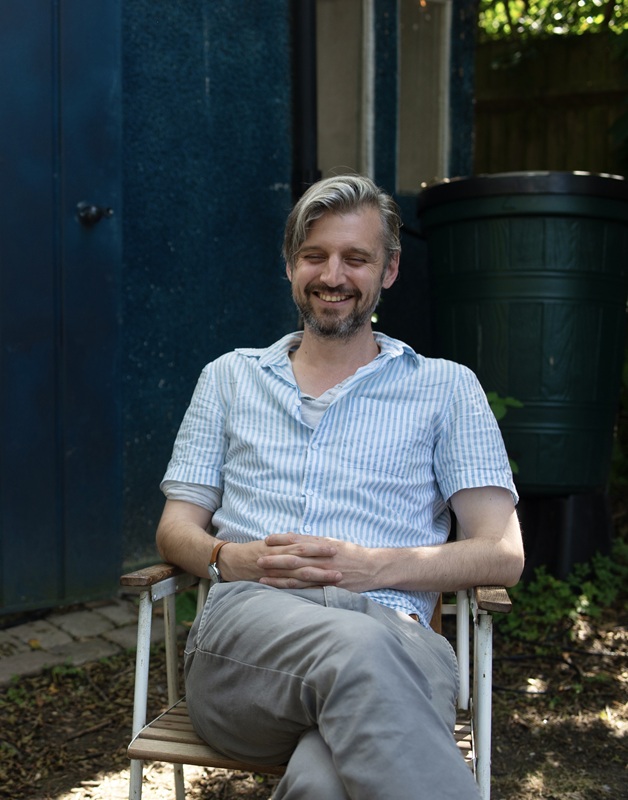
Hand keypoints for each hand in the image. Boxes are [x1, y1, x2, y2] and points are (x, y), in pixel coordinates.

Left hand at [255, 533, 376, 590]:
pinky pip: (305, 590)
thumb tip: (294, 537)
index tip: (267, 539)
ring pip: (297, 576)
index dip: (281, 541)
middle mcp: (321, 560)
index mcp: (322, 546)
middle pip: (294, 559)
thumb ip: (313, 540)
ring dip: (278, 577)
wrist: (371, 568)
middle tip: (258, 559)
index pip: (298, 542)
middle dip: (275, 559)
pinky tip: (279, 590)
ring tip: (261, 577)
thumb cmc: (351, 553)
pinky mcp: (326, 588)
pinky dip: (291, 589)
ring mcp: (323, 575)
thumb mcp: (333, 541)